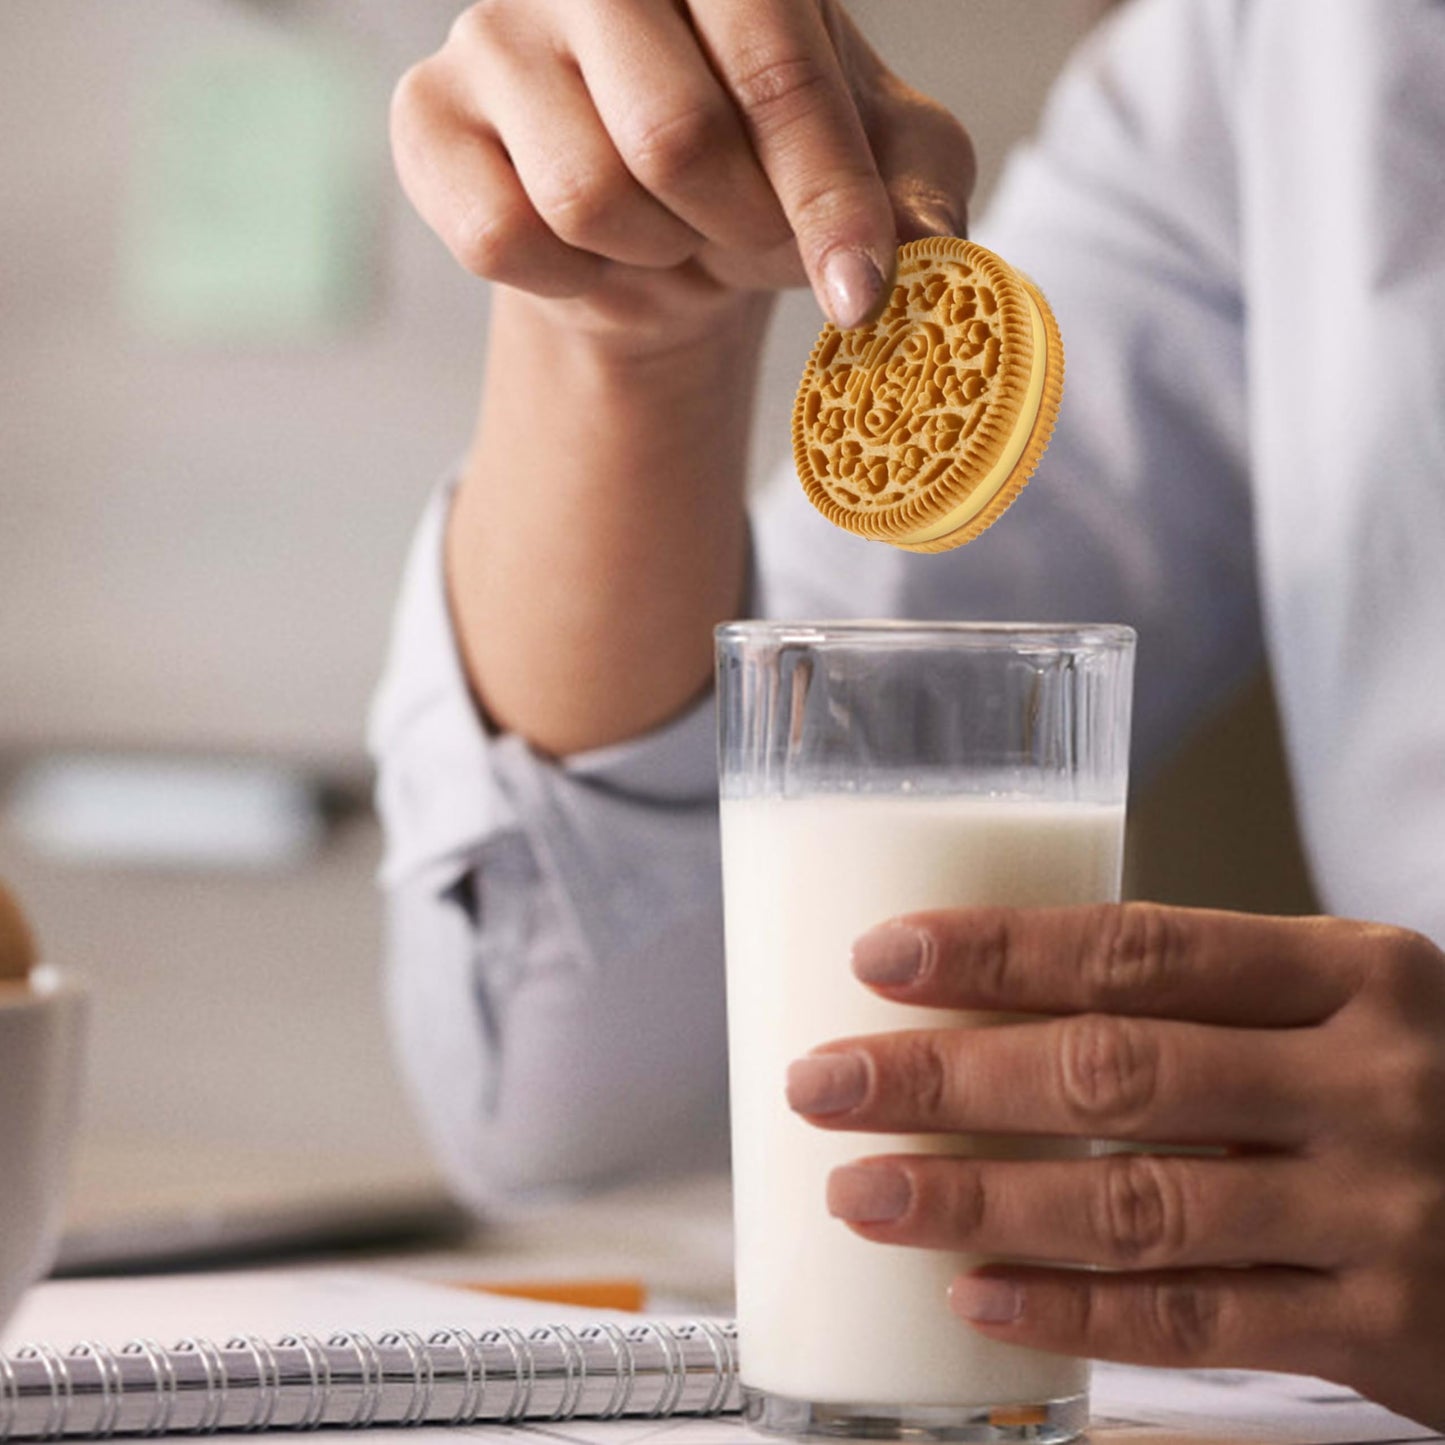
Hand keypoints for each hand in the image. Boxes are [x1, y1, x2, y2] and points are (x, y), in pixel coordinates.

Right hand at [390, 0, 973, 344]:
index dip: (825, 195)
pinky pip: (499, 236)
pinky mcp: (426, 116)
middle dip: (733, 229)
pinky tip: (590, 253)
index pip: (775, 66)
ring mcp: (495, 30)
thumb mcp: (874, 170)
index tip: (860, 292)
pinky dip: (568, 280)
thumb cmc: (766, 174)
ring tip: (667, 232)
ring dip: (651, 253)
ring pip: (585, 194)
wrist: (653, 228)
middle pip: (671, 135)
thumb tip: (930, 249)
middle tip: (745, 239)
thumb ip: (915, 190)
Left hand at [786, 903, 1444, 1428]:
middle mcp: (1368, 1079)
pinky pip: (1199, 1323)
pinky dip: (1075, 1313)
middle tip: (827, 1083)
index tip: (881, 956)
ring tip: (864, 1194)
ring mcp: (1382, 1208)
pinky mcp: (1387, 1329)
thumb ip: (1213, 1008)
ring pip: (1137, 1205)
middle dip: (949, 1079)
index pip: (1141, 948)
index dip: (1000, 951)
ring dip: (980, 1202)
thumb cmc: (1426, 1090)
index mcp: (1352, 971)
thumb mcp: (1350, 1012)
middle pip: (1114, 1070)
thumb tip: (998, 1009)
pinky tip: (975, 1297)